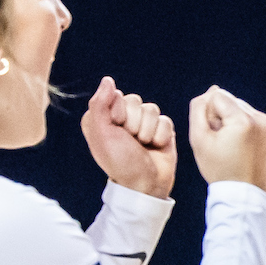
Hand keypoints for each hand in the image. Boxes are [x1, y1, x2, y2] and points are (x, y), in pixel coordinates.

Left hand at [80, 76, 177, 197]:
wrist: (145, 184)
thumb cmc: (120, 162)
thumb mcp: (102, 134)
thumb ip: (99, 104)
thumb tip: (108, 80)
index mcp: (103, 116)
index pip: (116, 96)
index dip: (119, 112)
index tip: (117, 131)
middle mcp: (123, 117)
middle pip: (135, 100)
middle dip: (135, 123)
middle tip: (131, 141)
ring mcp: (143, 123)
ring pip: (152, 109)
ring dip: (148, 131)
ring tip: (144, 146)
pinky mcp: (161, 130)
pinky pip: (165, 120)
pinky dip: (161, 136)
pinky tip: (155, 147)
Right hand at [189, 86, 265, 190]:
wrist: (243, 194)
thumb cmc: (218, 168)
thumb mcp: (199, 139)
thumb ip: (199, 109)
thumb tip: (212, 90)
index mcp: (243, 120)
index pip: (216, 96)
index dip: (208, 114)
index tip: (212, 135)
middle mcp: (260, 119)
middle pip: (229, 99)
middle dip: (220, 115)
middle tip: (221, 142)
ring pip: (238, 107)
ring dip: (230, 119)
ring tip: (229, 145)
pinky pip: (249, 116)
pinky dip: (240, 125)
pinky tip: (237, 145)